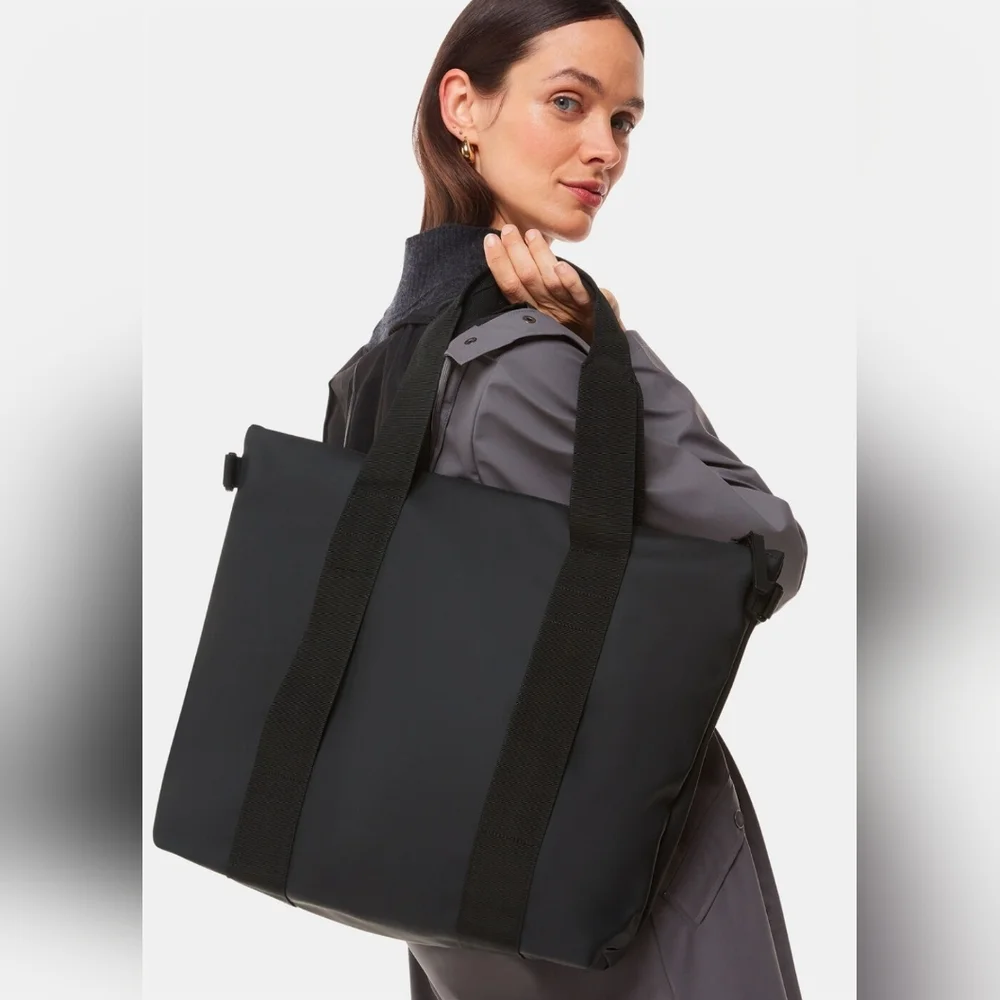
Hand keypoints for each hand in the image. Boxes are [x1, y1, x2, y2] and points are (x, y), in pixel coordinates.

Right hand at [484, 225, 623, 341]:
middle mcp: (547, 310)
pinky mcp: (590, 310)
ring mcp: (568, 309)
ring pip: (549, 281)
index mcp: (534, 310)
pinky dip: (570, 281)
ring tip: (531, 235)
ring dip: (539, 256)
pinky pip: (578, 294)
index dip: (499, 263)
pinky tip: (561, 266)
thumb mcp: (553, 305)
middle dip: (515, 253)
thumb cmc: (575, 326)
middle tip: (508, 231)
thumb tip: (526, 246)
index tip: (490, 239)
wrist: (603, 348)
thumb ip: (542, 280)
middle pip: (526, 279)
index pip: (511, 286)